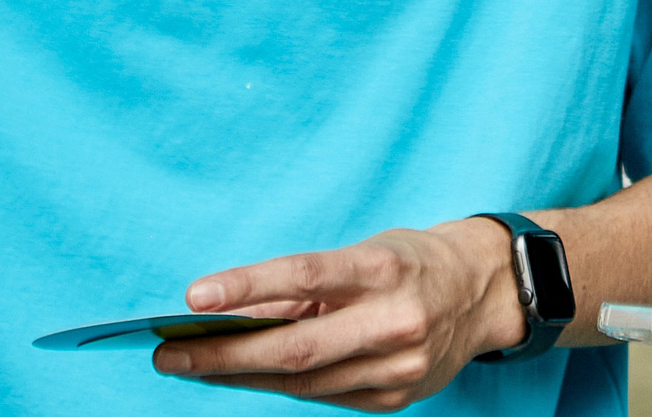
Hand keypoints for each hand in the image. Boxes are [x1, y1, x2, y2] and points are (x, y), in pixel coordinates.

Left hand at [151, 219, 527, 411]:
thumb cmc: (409, 263)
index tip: (192, 296)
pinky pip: (324, 397)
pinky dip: (280, 386)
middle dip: (222, 355)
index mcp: (384, 269)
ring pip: (302, 382)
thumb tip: (232, 314)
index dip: (245, 287)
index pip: (304, 276)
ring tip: (193, 366)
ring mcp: (399, 368)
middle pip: (295, 348)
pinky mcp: (396, 398)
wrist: (483, 292)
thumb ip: (304, 287)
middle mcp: (396, 321)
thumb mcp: (363, 253)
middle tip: (168, 355)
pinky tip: (245, 375)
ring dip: (240, 375)